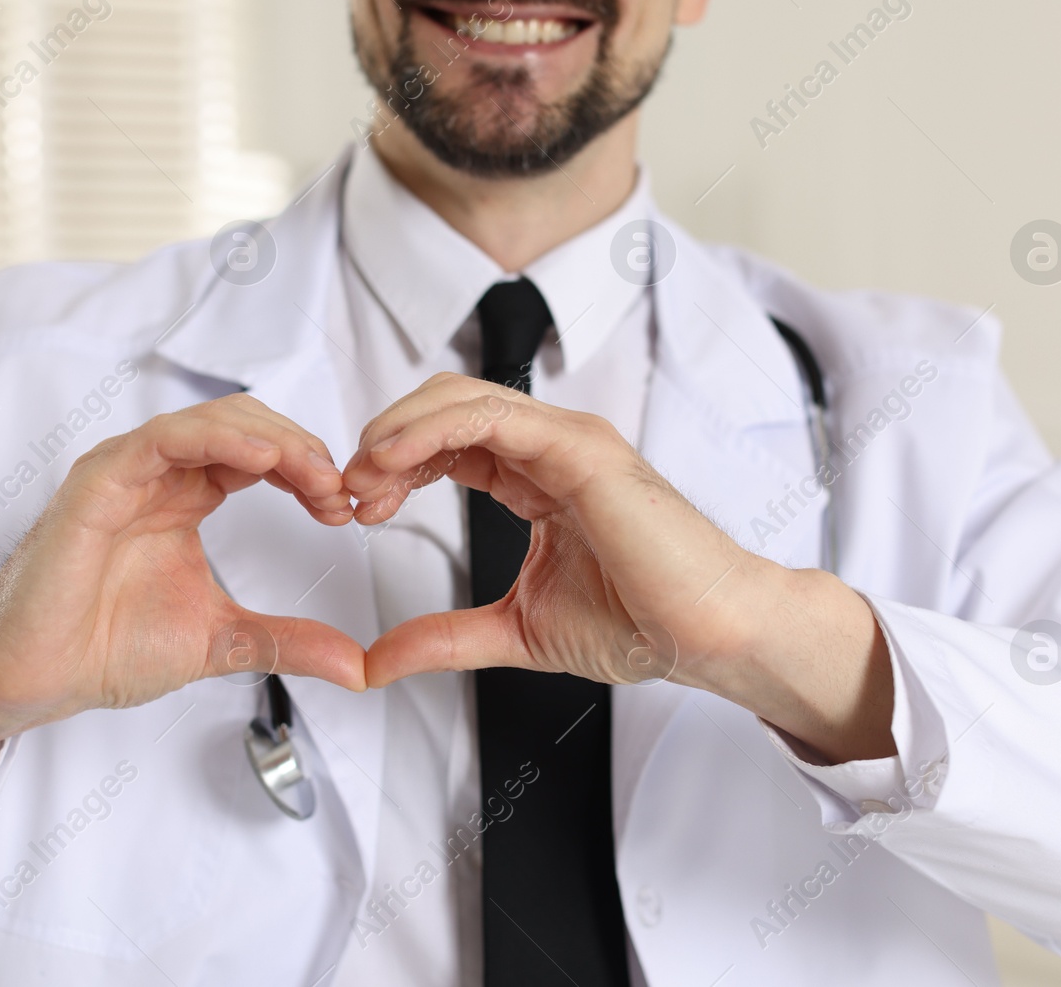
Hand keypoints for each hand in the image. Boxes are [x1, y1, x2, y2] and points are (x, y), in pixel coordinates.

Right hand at [0, 395, 366, 785]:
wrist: (34, 679)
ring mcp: (128, 472)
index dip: (309, 471)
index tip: (344, 508)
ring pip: (213, 421)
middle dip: (302, 450)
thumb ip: (287, 642)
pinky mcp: (99, 481)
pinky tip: (263, 459)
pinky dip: (218, 439)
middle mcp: (159, 476)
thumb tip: (356, 665)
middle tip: (339, 491)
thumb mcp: (223, 642)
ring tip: (315, 476)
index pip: (261, 455)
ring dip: (274, 441)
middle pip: (247, 426)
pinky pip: (164, 439)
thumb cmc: (104, 649)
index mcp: (186, 498)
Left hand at [343, 373, 894, 763]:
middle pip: (443, 407)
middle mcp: (551, 447)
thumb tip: (379, 661)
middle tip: (351, 492)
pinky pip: (490, 416)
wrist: (710, 635)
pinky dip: (431, 429)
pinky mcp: (580, 448)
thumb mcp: (515, 630)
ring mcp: (567, 440)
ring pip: (458, 398)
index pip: (448, 442)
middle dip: (385, 442)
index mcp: (538, 477)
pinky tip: (393, 459)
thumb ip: (445, 637)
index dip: (394, 465)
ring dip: (397, 431)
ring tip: (362, 476)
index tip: (358, 507)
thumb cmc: (644, 622)